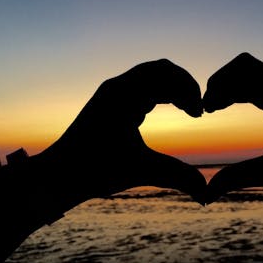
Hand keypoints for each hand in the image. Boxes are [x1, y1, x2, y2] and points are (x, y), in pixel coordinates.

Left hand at [30, 59, 206, 204]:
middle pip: (161, 69)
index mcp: (124, 95)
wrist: (57, 175)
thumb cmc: (94, 171)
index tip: (200, 114)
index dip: (190, 91)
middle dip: (183, 86)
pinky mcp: (109, 102)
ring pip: (150, 76)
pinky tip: (163, 111)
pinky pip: (140, 86)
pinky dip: (158, 93)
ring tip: (186, 110)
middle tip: (196, 110)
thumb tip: (205, 193)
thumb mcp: (141, 171)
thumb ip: (176, 177)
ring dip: (171, 88)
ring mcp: (111, 92)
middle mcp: (117, 87)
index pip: (167, 75)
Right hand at [203, 53, 262, 204]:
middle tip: (206, 108)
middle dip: (221, 82)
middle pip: (244, 66)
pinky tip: (232, 110)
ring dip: (231, 86)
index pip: (242, 71)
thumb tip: (203, 195)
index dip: (217, 86)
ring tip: (214, 108)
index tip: (204, 111)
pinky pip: (261, 87)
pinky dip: (242, 93)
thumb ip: (236, 179)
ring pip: (253, 75)